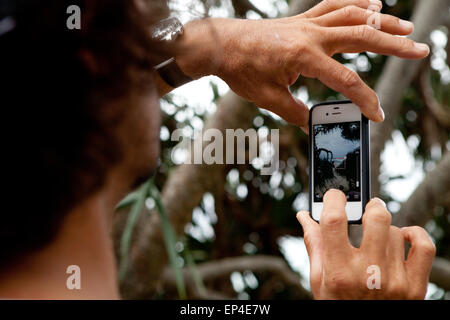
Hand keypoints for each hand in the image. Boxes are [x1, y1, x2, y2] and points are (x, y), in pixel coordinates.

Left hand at [175, 0, 428, 127]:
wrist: (220, 45)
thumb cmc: (241, 70)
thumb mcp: (268, 99)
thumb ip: (295, 113)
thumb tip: (313, 125)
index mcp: (303, 57)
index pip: (345, 80)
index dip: (364, 100)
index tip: (376, 114)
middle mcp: (311, 35)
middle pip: (362, 37)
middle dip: (394, 46)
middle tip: (421, 51)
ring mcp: (307, 23)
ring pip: (353, 16)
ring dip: (382, 21)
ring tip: (405, 28)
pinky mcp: (302, 18)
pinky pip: (334, 5)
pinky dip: (356, 3)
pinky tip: (373, 3)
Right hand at [296, 189, 435, 299]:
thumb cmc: (338, 305)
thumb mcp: (319, 280)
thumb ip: (314, 245)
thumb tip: (305, 217)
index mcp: (338, 272)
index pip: (333, 220)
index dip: (332, 199)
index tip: (333, 196)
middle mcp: (368, 274)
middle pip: (376, 218)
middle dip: (369, 207)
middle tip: (365, 209)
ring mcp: (395, 281)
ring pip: (396, 231)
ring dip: (385, 230)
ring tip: (377, 241)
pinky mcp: (415, 286)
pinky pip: (424, 246)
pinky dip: (415, 234)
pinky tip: (403, 237)